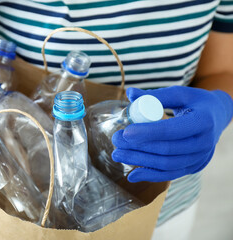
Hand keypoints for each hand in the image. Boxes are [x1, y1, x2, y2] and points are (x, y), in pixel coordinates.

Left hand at [112, 86, 232, 181]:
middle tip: (116, 140)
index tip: (126, 132)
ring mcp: (199, 158)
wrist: (217, 118)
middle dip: (138, 147)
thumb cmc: (196, 103)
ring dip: (139, 161)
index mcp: (203, 121)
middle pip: (167, 150)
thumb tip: (130, 93)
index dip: (148, 132)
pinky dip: (150, 175)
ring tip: (117, 155)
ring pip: (166, 164)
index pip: (172, 130)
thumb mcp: (180, 94)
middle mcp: (204, 143)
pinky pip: (170, 174)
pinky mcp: (193, 167)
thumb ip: (156, 95)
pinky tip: (131, 175)